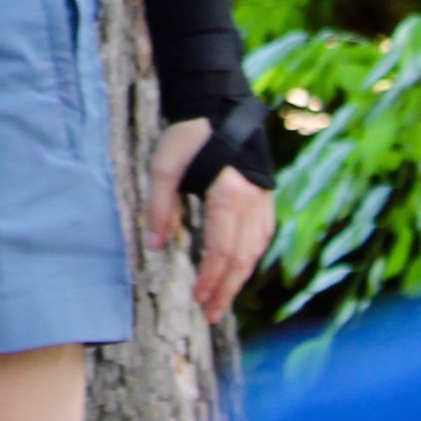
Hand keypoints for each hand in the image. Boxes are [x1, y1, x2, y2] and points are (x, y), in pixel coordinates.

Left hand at [146, 117, 276, 324]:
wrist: (220, 106)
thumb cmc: (189, 135)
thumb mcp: (164, 167)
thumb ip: (160, 207)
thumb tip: (155, 247)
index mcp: (229, 196)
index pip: (222, 250)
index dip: (210, 279)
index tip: (197, 300)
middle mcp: (253, 203)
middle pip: (241, 258)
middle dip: (226, 290)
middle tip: (210, 315)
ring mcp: (263, 201)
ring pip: (254, 251)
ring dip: (238, 278)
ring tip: (221, 299)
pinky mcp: (265, 198)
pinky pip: (260, 237)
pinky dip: (247, 258)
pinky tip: (237, 268)